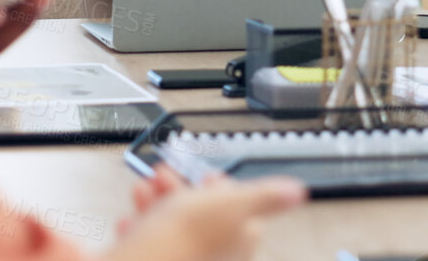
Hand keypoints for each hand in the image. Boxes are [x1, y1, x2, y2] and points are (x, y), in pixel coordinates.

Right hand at [105, 166, 305, 260]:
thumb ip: (266, 196)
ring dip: (157, 203)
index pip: (236, 211)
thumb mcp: (234, 202)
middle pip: (201, 217)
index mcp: (240, 242)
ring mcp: (186, 260)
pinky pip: (149, 244)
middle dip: (181, 190)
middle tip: (166, 177)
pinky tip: (131, 220)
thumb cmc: (185, 239)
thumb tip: (297, 192)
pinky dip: (139, 228)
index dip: (217, 188)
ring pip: (172, 228)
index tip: (201, 175)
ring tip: (145, 190)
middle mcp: (216, 258)